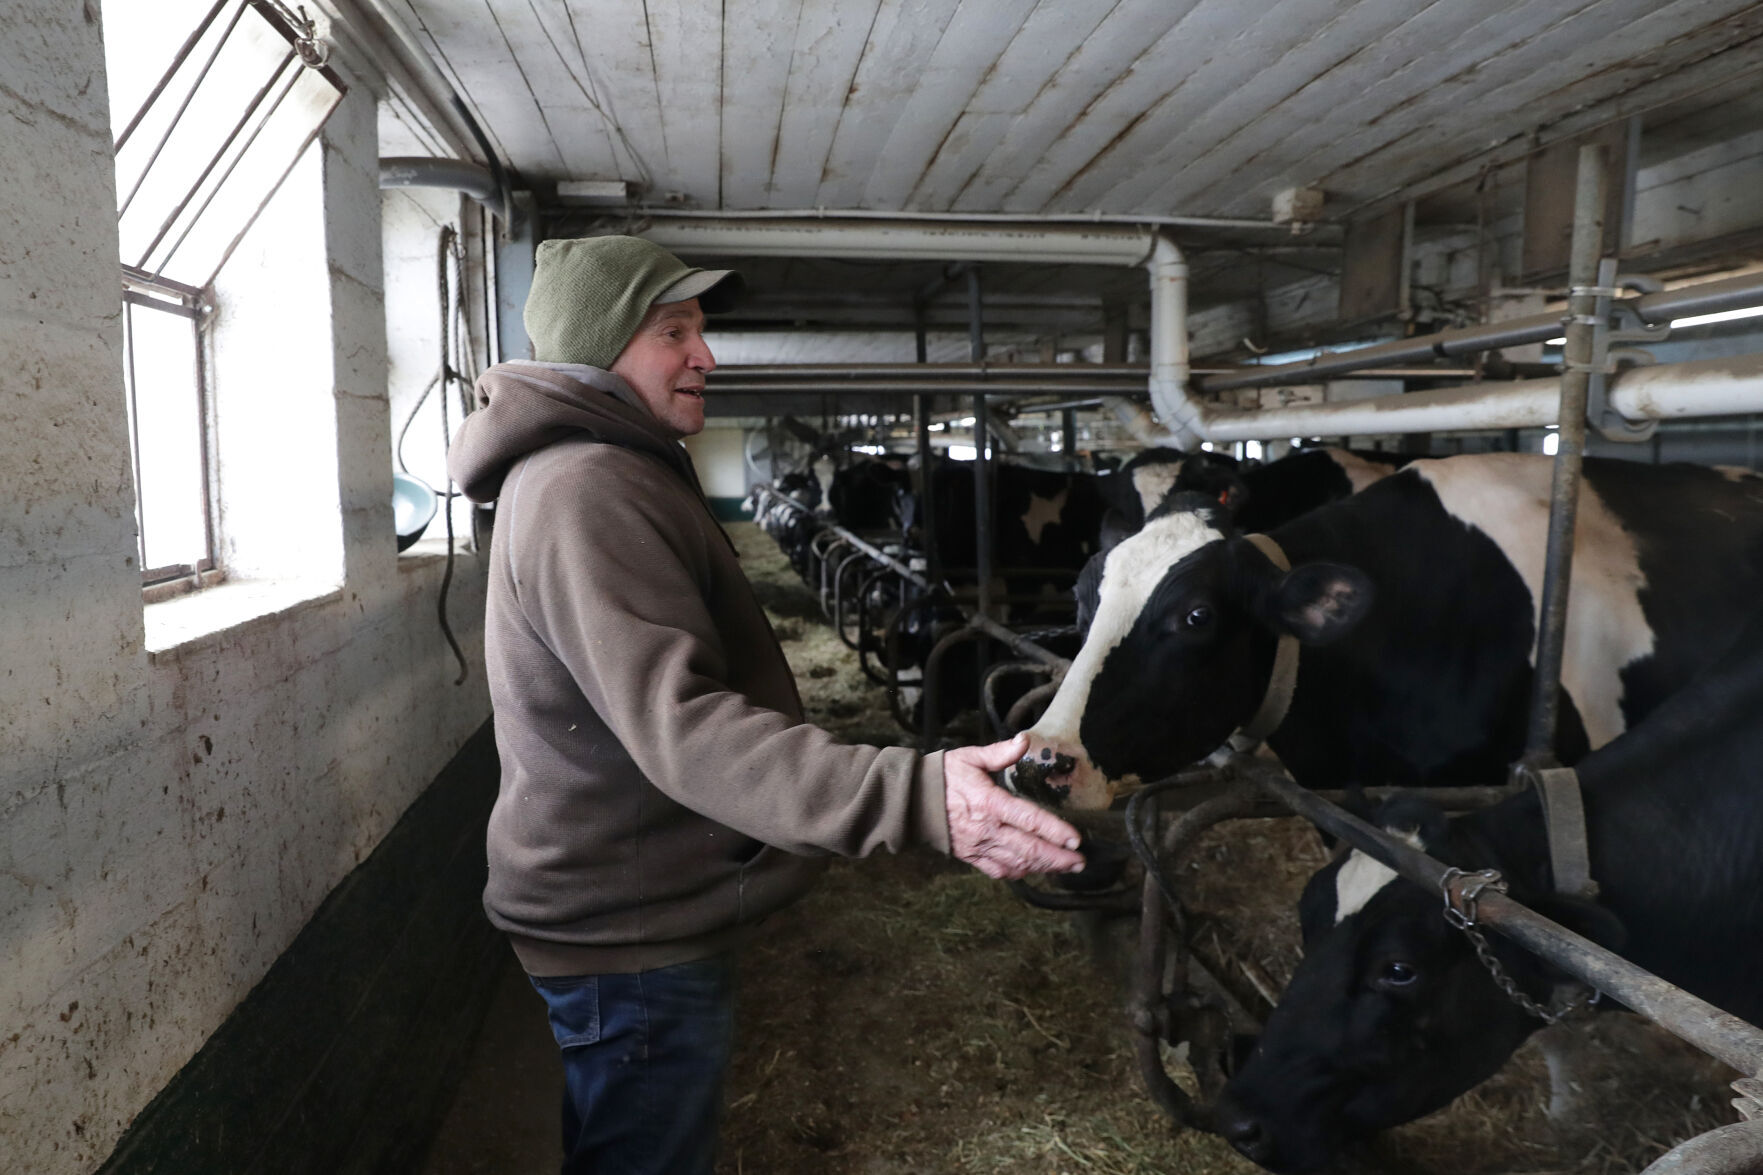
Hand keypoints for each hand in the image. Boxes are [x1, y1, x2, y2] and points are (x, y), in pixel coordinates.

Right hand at [944, 732, 1085, 880]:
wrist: (912, 800)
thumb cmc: (943, 776)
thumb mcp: (970, 757)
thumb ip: (1000, 752)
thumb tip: (1024, 740)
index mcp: (989, 803)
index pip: (1029, 819)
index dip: (1054, 831)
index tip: (1076, 840)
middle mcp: (986, 829)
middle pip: (1029, 849)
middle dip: (1058, 857)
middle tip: (1080, 861)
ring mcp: (979, 846)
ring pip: (1017, 863)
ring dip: (1044, 867)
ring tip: (1065, 867)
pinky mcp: (971, 856)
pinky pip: (999, 870)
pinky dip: (1019, 873)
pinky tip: (1034, 870)